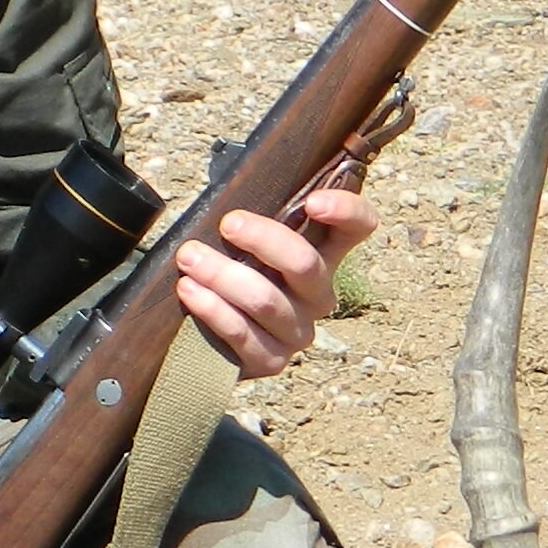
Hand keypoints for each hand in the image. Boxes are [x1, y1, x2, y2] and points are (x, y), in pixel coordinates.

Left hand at [173, 187, 375, 381]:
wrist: (208, 336)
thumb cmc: (231, 272)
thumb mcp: (248, 241)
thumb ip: (256, 217)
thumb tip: (234, 186)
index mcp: (322, 255)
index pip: (358, 227)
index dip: (347, 211)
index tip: (313, 202)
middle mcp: (318, 294)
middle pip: (305, 263)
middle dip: (263, 239)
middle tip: (227, 224)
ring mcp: (298, 331)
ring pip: (267, 300)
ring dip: (223, 275)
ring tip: (190, 258)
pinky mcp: (271, 360)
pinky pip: (243, 334)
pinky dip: (213, 309)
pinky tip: (189, 291)